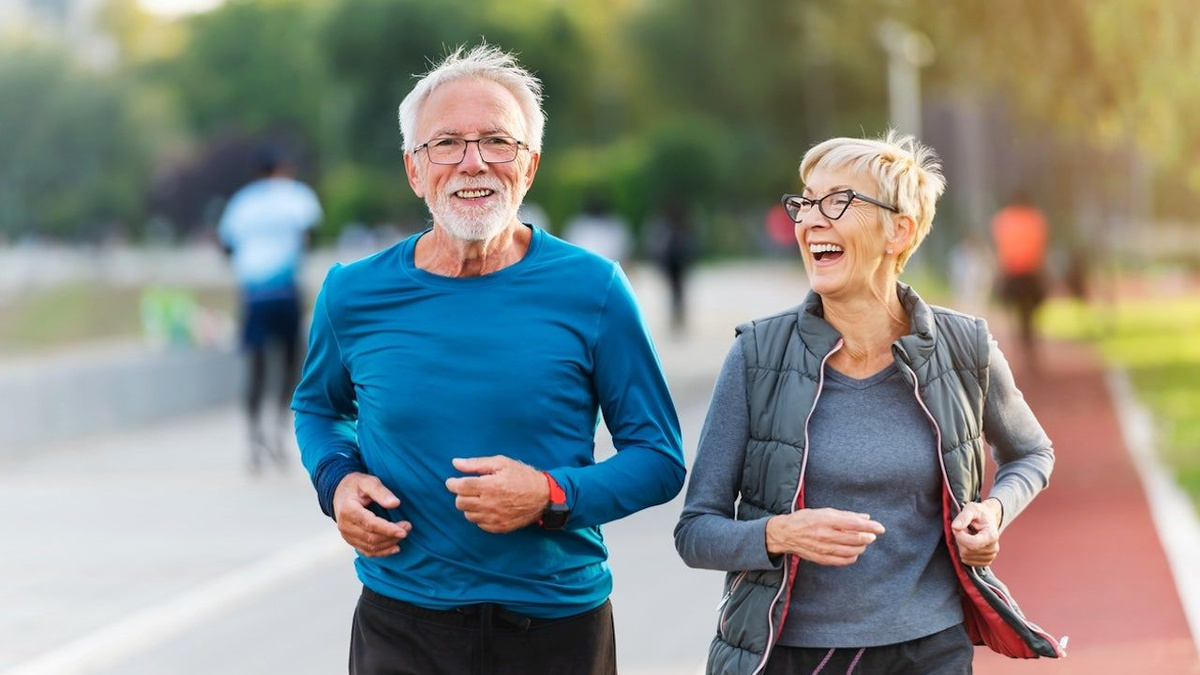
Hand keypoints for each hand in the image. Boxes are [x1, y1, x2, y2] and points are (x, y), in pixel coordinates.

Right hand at [332, 472, 411, 556]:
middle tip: (408, 528)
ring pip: (370, 546)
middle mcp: (345, 525)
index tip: (404, 530)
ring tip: (404, 534)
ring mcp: (347, 535)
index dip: (388, 529)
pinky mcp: (351, 540)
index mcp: (348, 510)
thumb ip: (381, 492)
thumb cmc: (355, 486)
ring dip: (389, 543)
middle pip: (371, 538)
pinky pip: (366, 551)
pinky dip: (381, 552)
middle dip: (392, 536)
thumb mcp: (368, 481)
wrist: (339, 493)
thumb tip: (396, 503)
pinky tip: (395, 548)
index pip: (370, 524)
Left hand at [445, 456, 547, 532]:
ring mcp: (494, 518)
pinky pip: (479, 524)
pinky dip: (479, 515)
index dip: (452, 483)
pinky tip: (487, 507)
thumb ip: (476, 464)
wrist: (543, 497)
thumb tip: (455, 463)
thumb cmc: (522, 476)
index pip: (460, 487)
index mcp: (490, 486)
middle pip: (460, 502)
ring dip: (469, 505)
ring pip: (468, 515)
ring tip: (479, 498)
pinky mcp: (499, 527)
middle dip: (461, 494)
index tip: (452, 481)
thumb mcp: (501, 463)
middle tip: (469, 488)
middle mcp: (490, 504)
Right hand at [765, 508, 884, 565]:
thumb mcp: (824, 511)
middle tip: (872, 535)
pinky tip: (853, 552)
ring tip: (863, 543)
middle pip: (855, 539)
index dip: (870, 527)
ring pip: (851, 551)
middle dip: (868, 537)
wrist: (785, 534)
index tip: (881, 528)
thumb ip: (846, 515)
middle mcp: (826, 535)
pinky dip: (852, 557)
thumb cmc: (805, 519)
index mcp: (827, 520)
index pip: (855, 524)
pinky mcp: (822, 559)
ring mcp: (824, 549)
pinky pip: (843, 561)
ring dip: (861, 547)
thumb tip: (866, 518)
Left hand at [952, 498, 1002, 566]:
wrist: (988, 518)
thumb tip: (955, 527)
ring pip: (965, 556)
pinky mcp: (984, 561)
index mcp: (992, 536)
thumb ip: (963, 516)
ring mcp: (990, 556)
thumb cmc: (979, 513)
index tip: (957, 527)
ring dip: (961, 545)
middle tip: (964, 529)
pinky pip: (966, 561)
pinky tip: (969, 542)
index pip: (972, 544)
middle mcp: (993, 548)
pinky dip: (964, 552)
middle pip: (967, 551)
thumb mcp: (971, 508)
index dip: (960, 536)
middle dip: (960, 539)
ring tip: (968, 535)